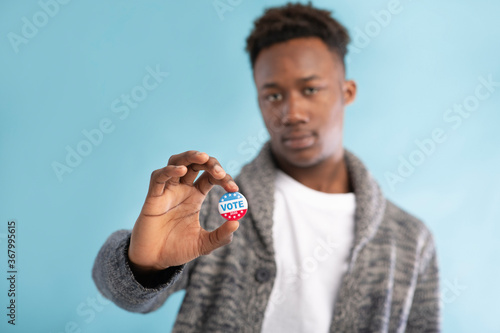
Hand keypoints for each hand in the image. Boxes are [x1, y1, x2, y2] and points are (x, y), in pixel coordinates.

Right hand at [128, 151, 238, 273]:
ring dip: (190, 156)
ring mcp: (167, 191)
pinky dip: (169, 170)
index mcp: (195, 196)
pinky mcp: (153, 197)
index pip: (211, 177)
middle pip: (196, 164)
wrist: (154, 260)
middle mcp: (181, 189)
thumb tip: (237, 222)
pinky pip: (159, 177)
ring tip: (204, 157)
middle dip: (210, 163)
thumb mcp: (203, 244)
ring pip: (177, 162)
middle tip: (220, 173)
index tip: (234, 190)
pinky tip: (182, 171)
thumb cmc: (177, 249)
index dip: (224, 179)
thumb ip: (220, 236)